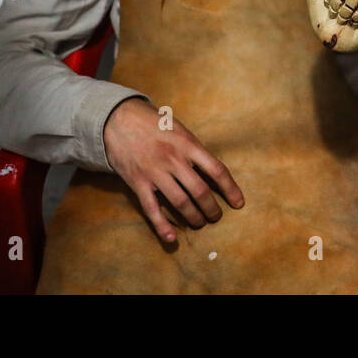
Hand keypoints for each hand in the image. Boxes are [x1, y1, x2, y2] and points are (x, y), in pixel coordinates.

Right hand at [103, 97, 244, 243]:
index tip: (238, 203)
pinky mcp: (138, 182)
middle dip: (212, 209)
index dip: (230, 189)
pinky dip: (162, 225)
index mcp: (189, 144)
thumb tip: (212, 172)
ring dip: (194, 217)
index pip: (217, 170)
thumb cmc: (154, 123)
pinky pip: (152, 209)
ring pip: (180, 202)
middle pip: (200, 191)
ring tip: (200, 223)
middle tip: (216, 216)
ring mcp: (155, 172)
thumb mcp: (180, 129)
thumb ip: (194, 149)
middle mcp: (174, 159)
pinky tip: (171, 237)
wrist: (119, 120)